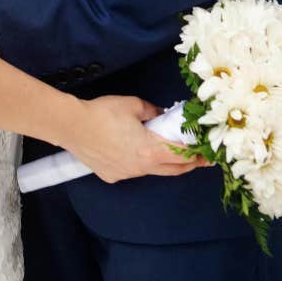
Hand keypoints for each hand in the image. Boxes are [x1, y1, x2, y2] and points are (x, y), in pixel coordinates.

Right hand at [66, 96, 209, 183]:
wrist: (72, 126)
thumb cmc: (104, 113)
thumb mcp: (133, 104)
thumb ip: (153, 111)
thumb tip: (161, 115)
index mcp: (150, 150)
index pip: (182, 157)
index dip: (198, 155)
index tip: (209, 154)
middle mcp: (141, 168)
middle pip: (172, 170)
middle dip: (188, 165)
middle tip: (198, 158)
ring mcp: (126, 174)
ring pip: (151, 171)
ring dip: (162, 163)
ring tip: (162, 150)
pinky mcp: (111, 176)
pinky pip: (131, 170)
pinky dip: (137, 163)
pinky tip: (130, 151)